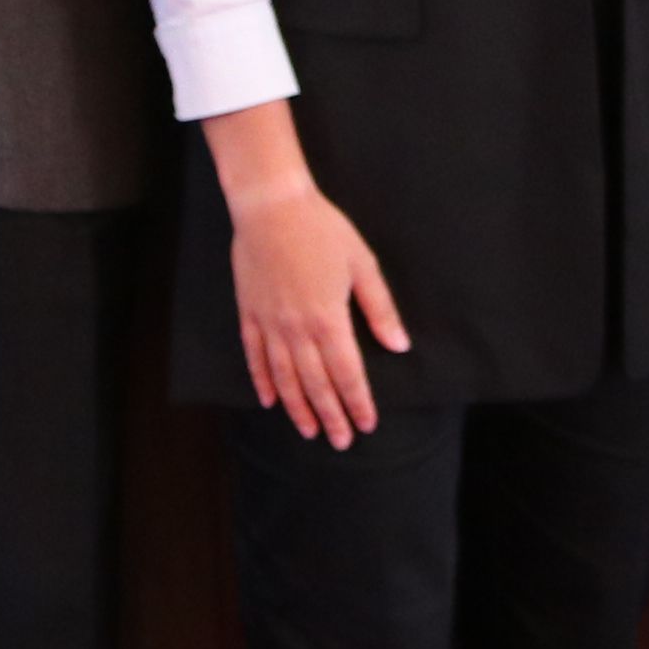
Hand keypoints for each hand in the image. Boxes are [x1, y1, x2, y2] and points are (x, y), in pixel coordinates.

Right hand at [228, 161, 408, 446]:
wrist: (271, 207)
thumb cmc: (323, 230)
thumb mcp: (362, 265)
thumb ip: (379, 309)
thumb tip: (399, 345)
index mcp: (329, 318)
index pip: (347, 373)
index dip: (358, 402)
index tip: (366, 425)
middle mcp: (297, 329)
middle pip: (316, 383)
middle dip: (331, 415)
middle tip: (340, 441)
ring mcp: (270, 324)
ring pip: (285, 377)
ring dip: (298, 407)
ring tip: (309, 431)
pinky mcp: (250, 313)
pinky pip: (255, 356)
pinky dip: (263, 381)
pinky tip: (270, 401)